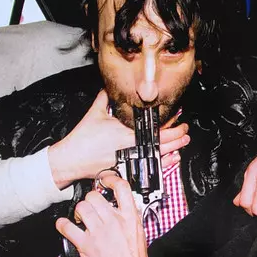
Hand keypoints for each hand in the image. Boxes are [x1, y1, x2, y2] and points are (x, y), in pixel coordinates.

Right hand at [49, 91, 189, 186]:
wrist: (71, 160)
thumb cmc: (82, 138)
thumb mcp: (94, 114)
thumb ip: (104, 99)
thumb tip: (109, 86)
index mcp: (125, 132)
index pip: (153, 130)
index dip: (169, 126)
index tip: (178, 121)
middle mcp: (130, 147)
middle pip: (159, 144)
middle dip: (176, 138)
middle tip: (185, 132)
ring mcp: (129, 160)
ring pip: (157, 157)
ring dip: (172, 151)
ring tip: (183, 145)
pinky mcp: (126, 170)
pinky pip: (148, 168)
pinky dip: (161, 165)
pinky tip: (170, 160)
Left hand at [56, 173, 170, 256]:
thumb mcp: (138, 236)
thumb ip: (128, 220)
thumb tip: (119, 212)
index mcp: (131, 218)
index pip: (121, 187)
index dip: (110, 180)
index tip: (105, 181)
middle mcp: (114, 222)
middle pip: (94, 196)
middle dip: (89, 201)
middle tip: (90, 209)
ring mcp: (99, 232)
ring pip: (81, 207)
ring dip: (78, 212)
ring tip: (81, 220)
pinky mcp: (86, 245)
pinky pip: (67, 226)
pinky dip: (62, 225)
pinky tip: (65, 227)